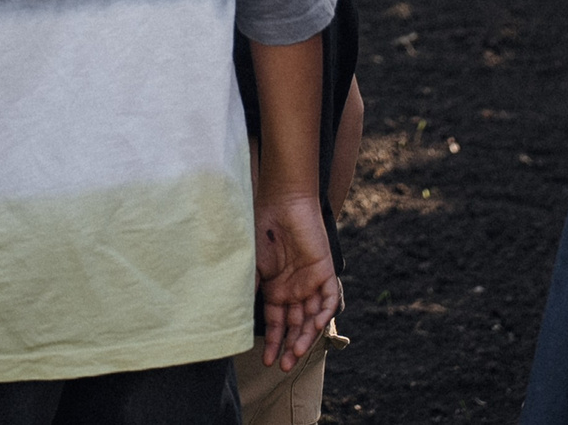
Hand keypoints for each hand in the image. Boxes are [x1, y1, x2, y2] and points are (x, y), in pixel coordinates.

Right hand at [252, 191, 337, 371]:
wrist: (281, 201)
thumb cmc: (262, 229)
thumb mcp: (251, 266)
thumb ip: (250, 291)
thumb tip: (239, 319)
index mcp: (276, 289)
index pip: (277, 323)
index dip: (274, 342)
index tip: (267, 361)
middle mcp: (294, 289)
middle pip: (296, 326)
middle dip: (291, 347)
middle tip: (285, 367)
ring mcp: (310, 282)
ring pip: (312, 318)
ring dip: (306, 337)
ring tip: (296, 355)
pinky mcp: (325, 271)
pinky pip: (329, 299)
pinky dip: (324, 314)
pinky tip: (315, 328)